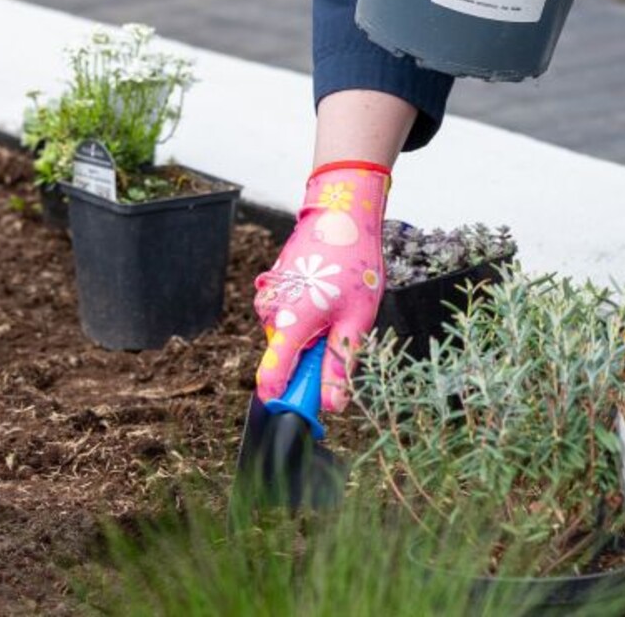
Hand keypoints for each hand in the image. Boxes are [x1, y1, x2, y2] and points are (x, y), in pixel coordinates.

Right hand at [254, 161, 388, 412]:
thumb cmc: (353, 264)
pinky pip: (286, 320)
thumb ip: (340, 363)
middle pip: (285, 359)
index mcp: (290, 322)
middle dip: (310, 360)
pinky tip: (325, 297)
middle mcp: (270, 312)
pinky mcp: (271, 290)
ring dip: (310, 337)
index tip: (303, 409)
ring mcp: (268, 299)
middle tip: (340, 336)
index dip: (285, 399)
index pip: (270, 377)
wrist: (340, 215)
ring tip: (336, 308)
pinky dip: (305, 319)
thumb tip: (331, 405)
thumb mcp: (357, 319)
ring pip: (287, 339)